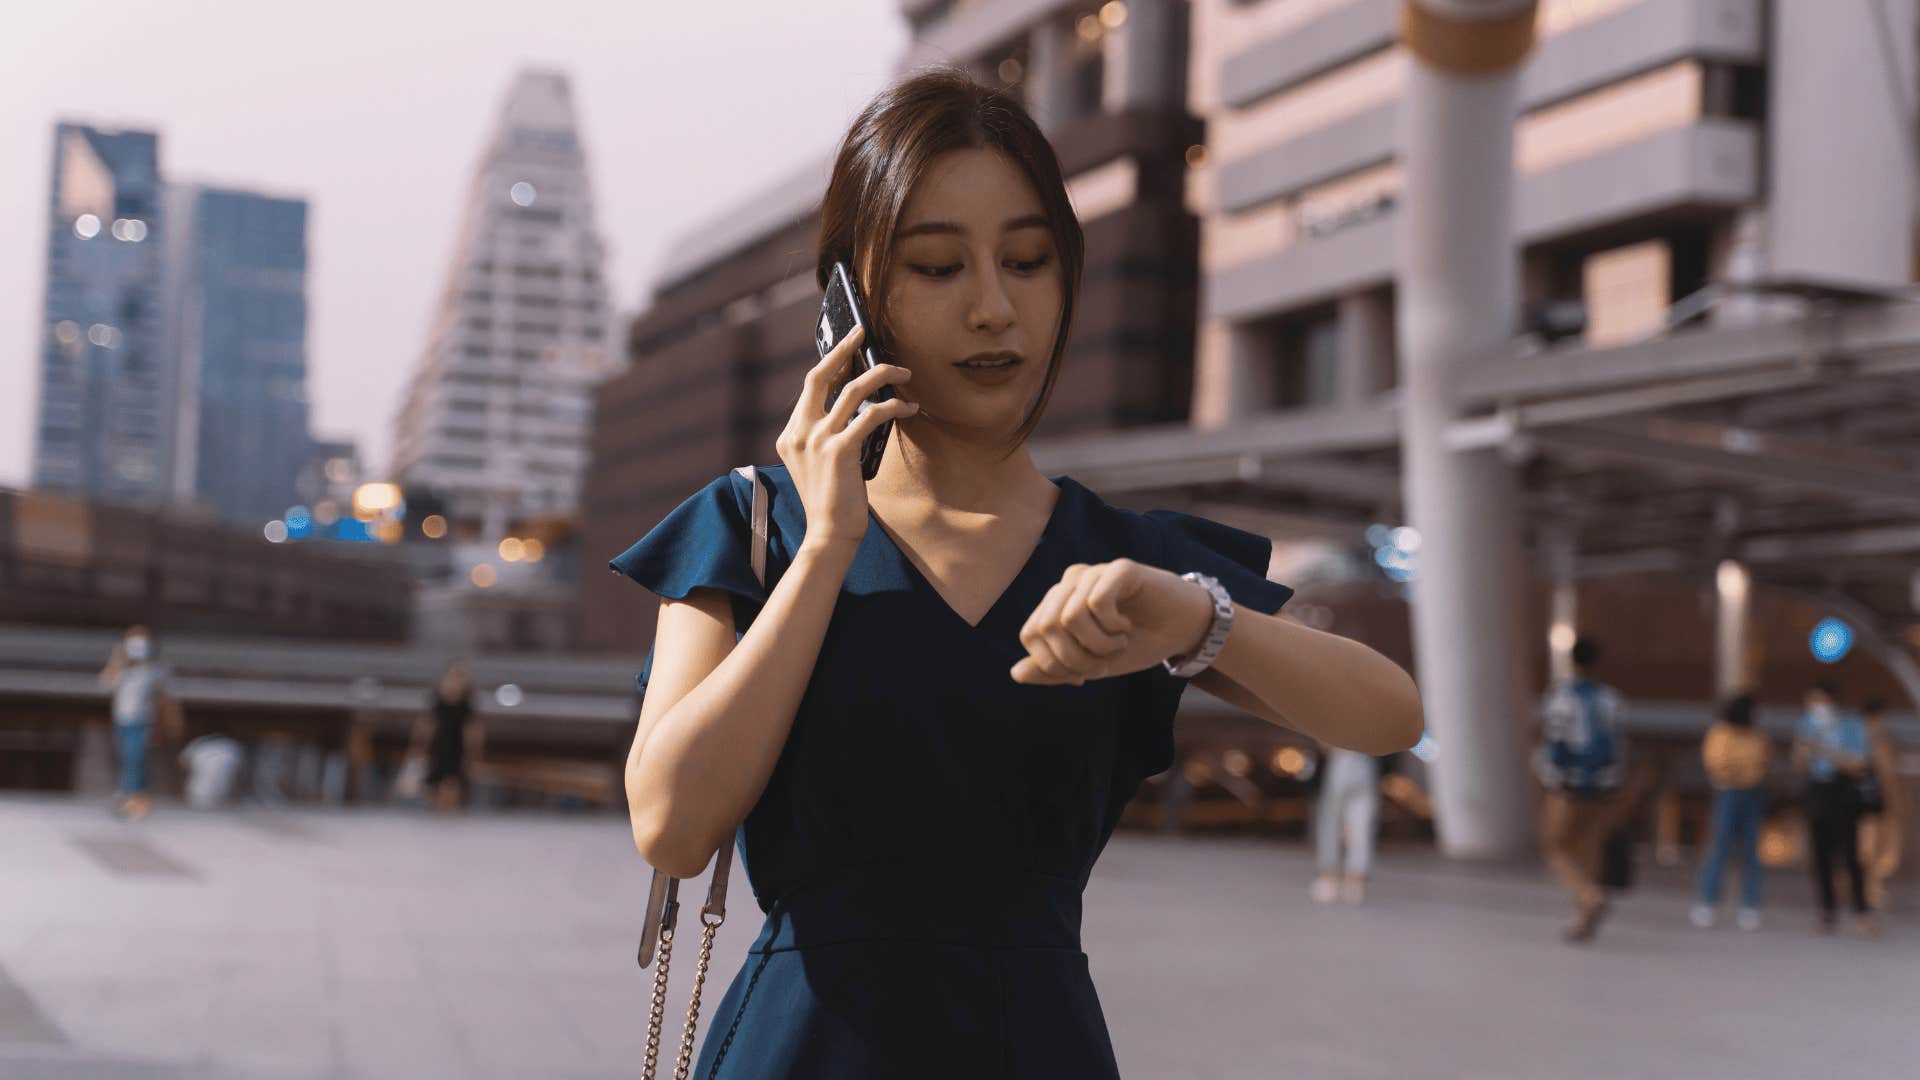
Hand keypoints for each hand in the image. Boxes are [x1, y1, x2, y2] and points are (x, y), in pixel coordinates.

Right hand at [778, 323, 918, 551]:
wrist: (829, 534)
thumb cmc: (832, 500)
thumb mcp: (820, 464)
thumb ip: (826, 436)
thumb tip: (859, 406)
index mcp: (791, 434)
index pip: (811, 387)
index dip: (831, 362)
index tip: (849, 345)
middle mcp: (800, 432)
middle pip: (820, 376)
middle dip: (844, 348)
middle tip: (863, 331)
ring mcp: (818, 440)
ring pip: (853, 389)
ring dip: (882, 375)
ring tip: (904, 372)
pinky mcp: (840, 450)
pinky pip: (871, 415)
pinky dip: (893, 407)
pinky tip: (909, 407)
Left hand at [1010, 559, 1215, 684]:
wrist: (1182, 630)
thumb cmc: (1137, 644)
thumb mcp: (1092, 665)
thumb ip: (1054, 670)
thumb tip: (1015, 674)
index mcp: (1056, 603)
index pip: (1030, 635)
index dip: (1054, 664)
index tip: (1085, 673)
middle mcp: (1069, 582)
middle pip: (1046, 627)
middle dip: (1075, 659)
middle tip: (1104, 663)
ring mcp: (1093, 572)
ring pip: (1069, 617)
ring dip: (1097, 645)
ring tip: (1118, 644)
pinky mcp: (1120, 568)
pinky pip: (1096, 601)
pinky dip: (1111, 627)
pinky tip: (1126, 627)